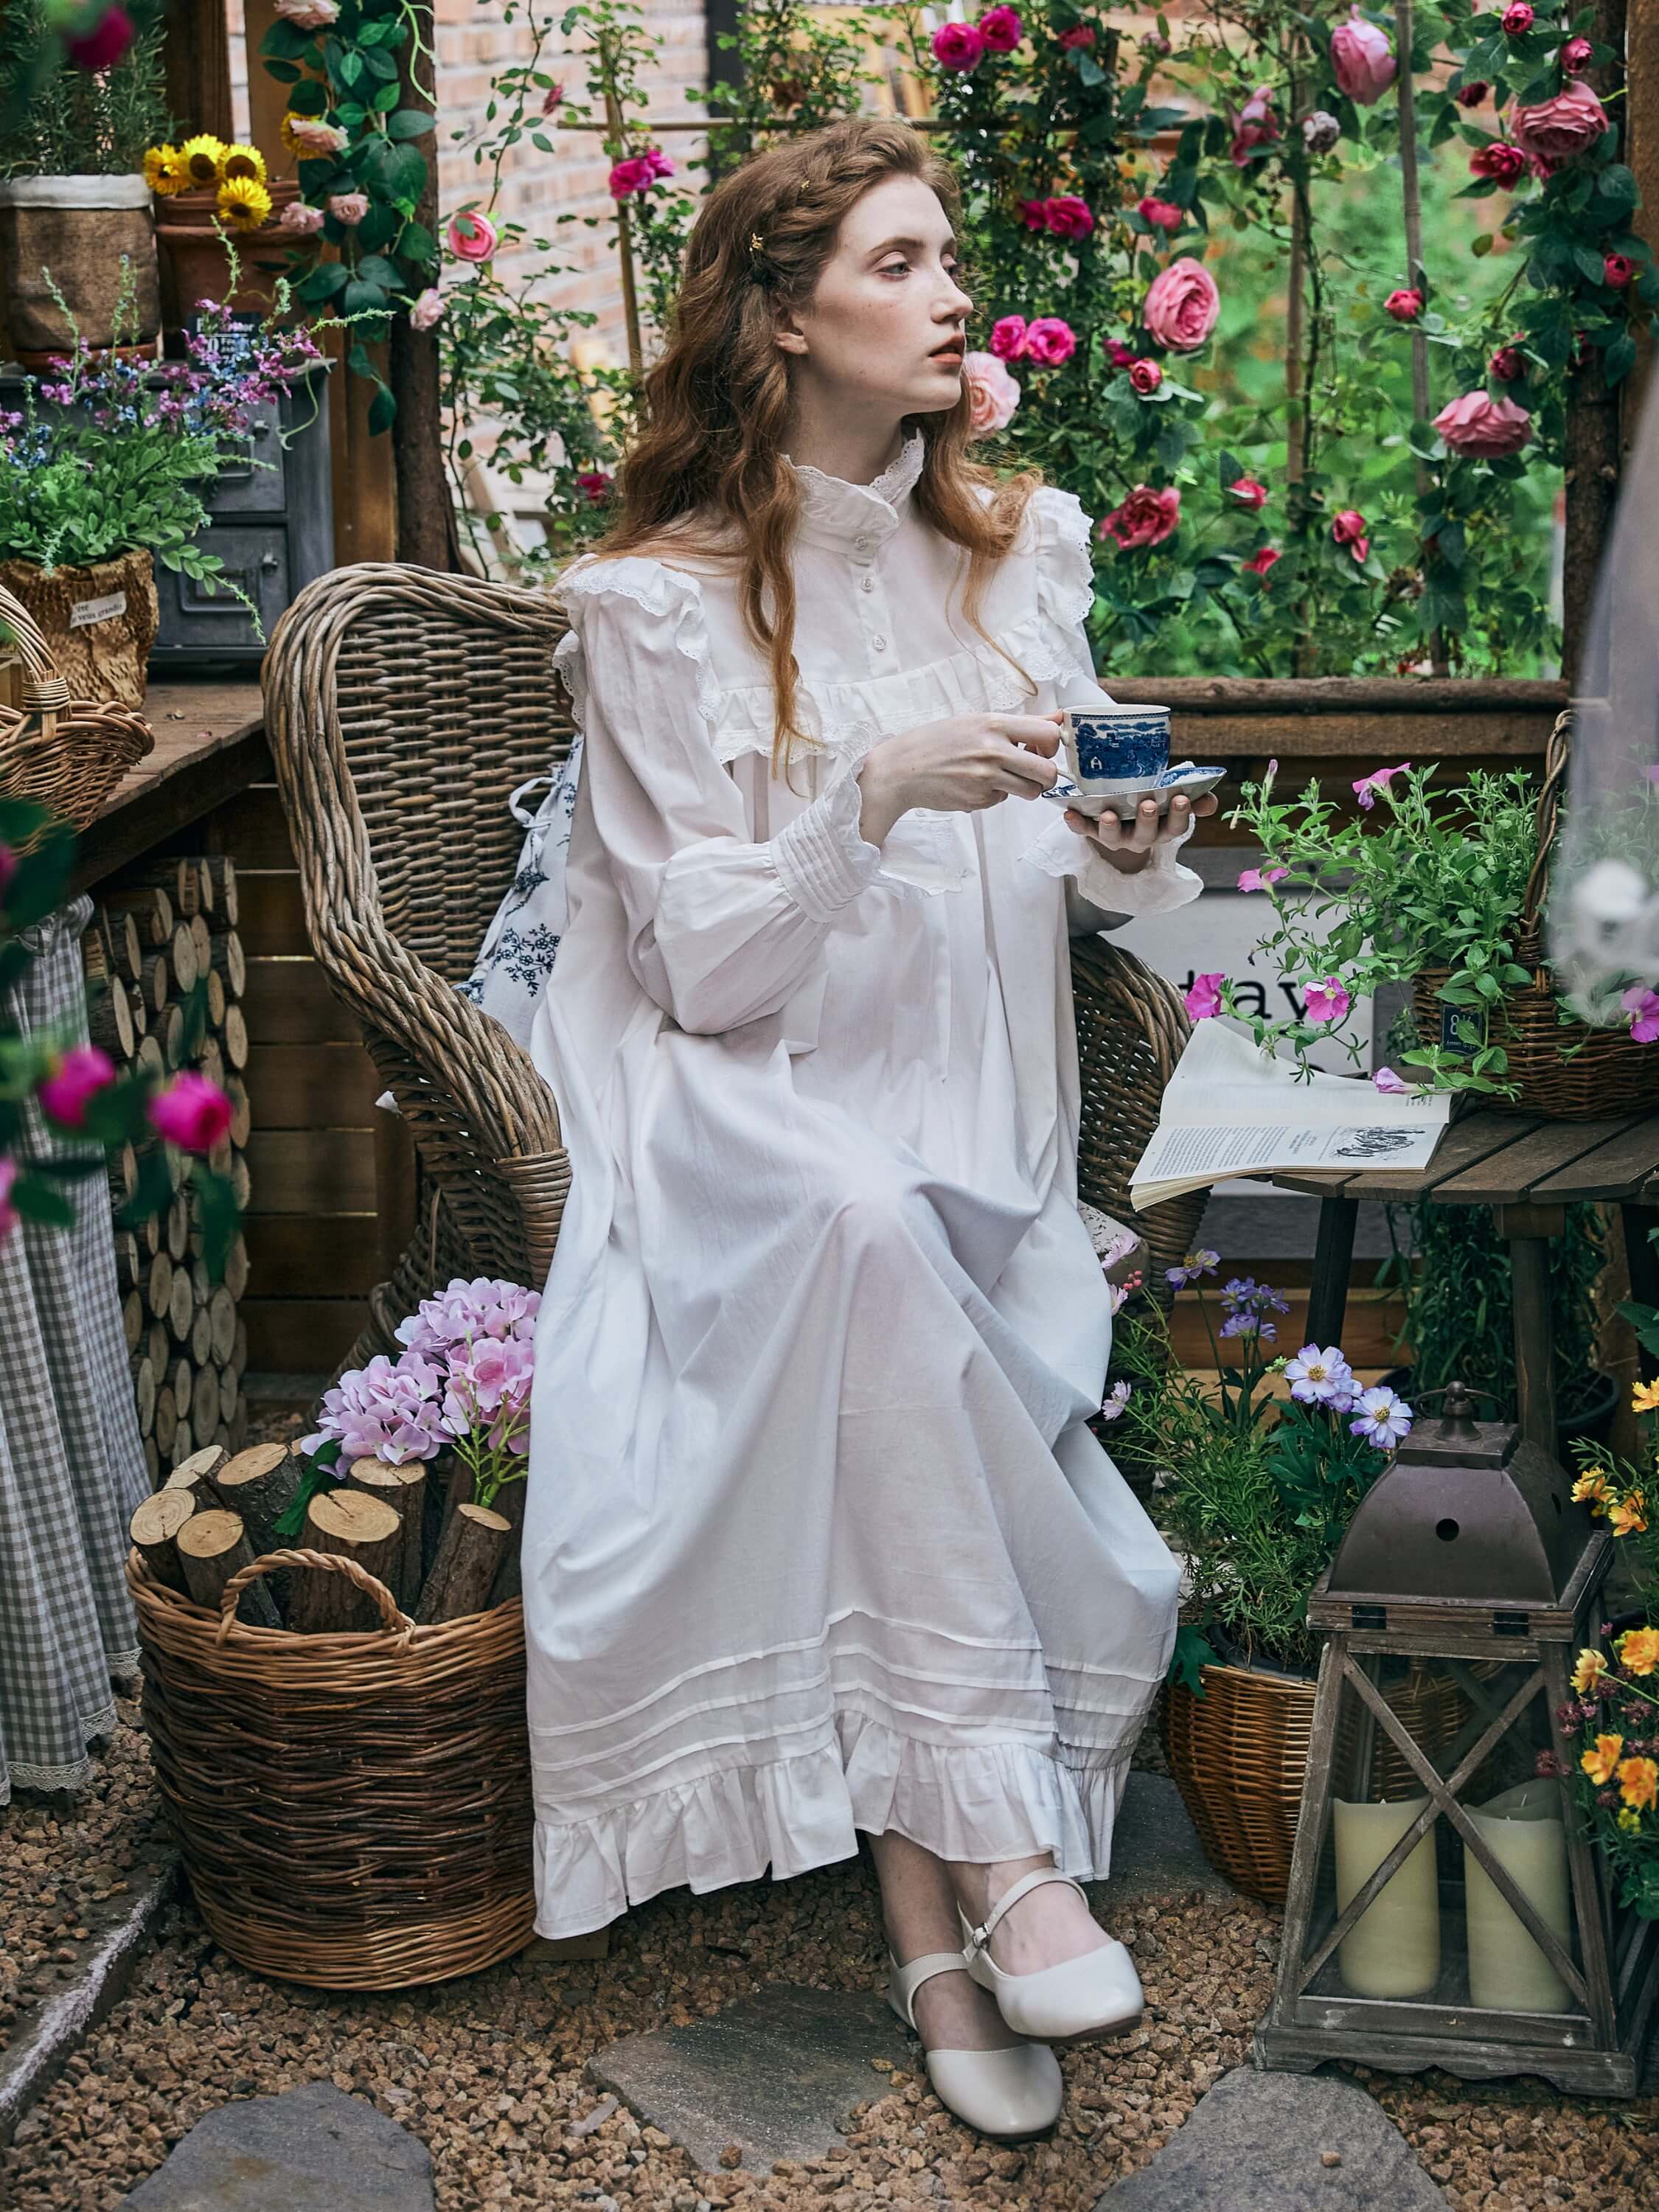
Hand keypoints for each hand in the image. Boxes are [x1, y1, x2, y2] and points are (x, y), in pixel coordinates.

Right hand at [856, 712, 1063, 846]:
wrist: (902, 769)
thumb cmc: (938, 741)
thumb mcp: (977, 721)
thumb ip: (1021, 723)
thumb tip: (1059, 717)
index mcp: (994, 724)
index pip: (1047, 734)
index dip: (1053, 745)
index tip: (1043, 749)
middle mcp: (993, 751)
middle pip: (1047, 771)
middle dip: (1047, 776)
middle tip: (1035, 773)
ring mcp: (986, 778)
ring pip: (1030, 792)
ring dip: (1024, 788)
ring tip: (1004, 778)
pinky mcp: (978, 800)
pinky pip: (1002, 800)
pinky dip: (995, 795)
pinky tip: (975, 785)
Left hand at [1063, 790, 1217, 874]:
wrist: (1125, 814)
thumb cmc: (1153, 800)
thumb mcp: (1173, 798)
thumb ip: (1194, 798)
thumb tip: (1209, 801)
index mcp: (1163, 828)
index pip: (1176, 826)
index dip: (1179, 815)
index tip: (1181, 798)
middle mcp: (1140, 837)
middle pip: (1146, 835)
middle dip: (1146, 820)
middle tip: (1147, 804)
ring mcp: (1116, 837)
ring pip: (1113, 838)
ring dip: (1110, 827)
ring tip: (1108, 814)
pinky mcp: (1093, 832)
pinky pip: (1084, 831)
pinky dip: (1077, 824)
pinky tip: (1070, 813)